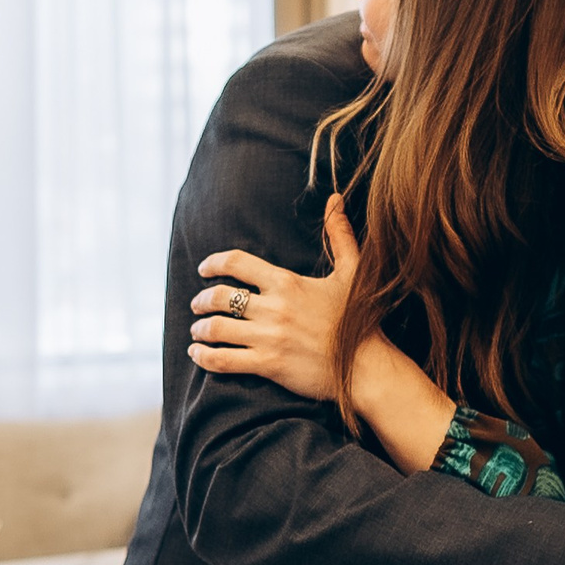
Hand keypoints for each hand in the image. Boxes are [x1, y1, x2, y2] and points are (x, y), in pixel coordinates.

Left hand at [189, 195, 358, 400]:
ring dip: (200, 328)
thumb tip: (335, 199)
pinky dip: (205, 357)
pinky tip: (199, 354)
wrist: (366, 366)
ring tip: (197, 330)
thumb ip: (339, 235)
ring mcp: (269, 338)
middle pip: (221, 297)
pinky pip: (224, 360)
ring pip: (217, 329)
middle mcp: (274, 308)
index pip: (237, 262)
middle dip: (202, 300)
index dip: (214, 263)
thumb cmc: (358, 319)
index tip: (204, 268)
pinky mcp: (268, 365)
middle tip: (197, 304)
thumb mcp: (352, 271)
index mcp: (287, 282)